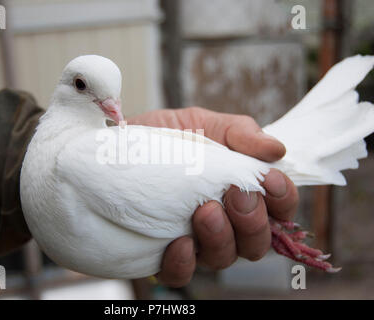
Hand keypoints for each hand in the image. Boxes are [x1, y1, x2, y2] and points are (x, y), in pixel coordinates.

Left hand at [127, 107, 298, 286]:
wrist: (116, 147)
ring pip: (224, 258)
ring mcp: (195, 241)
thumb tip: (276, 149)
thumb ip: (238, 133)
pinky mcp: (164, 255)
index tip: (270, 180)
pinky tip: (178, 241)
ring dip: (221, 238)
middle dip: (253, 220)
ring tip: (205, 211)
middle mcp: (224, 222)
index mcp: (239, 192)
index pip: (278, 208)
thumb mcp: (201, 124)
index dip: (283, 199)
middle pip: (257, 241)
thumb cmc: (165, 137)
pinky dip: (184, 262)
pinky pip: (181, 273)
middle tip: (236, 195)